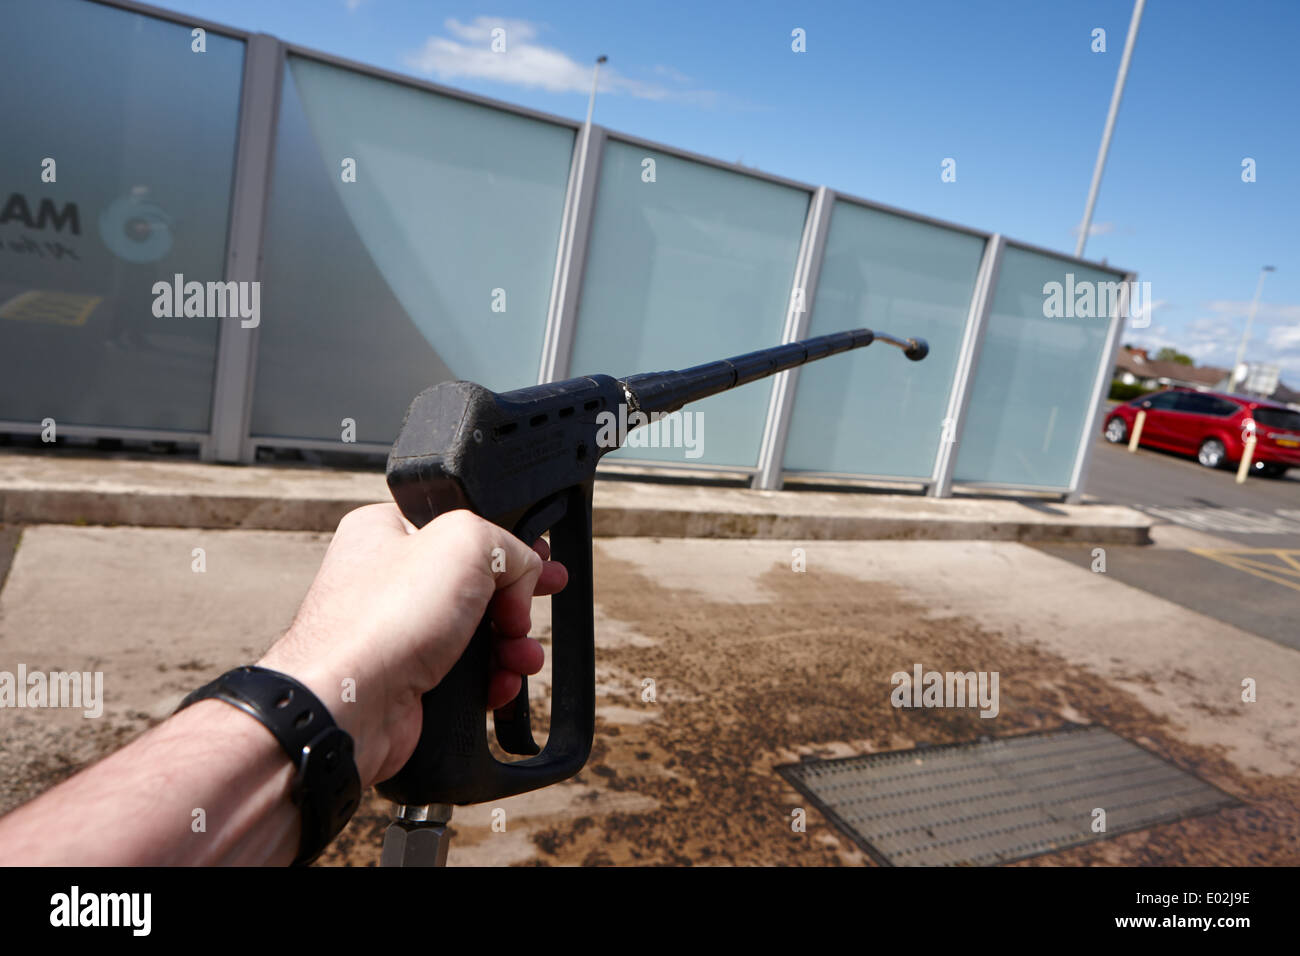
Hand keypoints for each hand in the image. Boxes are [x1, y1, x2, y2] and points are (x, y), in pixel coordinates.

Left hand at [257, 504, 567, 787]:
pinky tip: (500, 685)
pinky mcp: (409, 677)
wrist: (348, 707)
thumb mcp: (464, 542)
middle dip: (516, 601)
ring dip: (511, 645)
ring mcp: (399, 631)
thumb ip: (506, 542)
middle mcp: (390, 579)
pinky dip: (492, 679)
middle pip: (478, 581)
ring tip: (520, 657)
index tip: (540, 561)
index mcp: (389, 531)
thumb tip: (522, 572)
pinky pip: (467, 673)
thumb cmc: (382, 622)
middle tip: (532, 610)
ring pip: (478, 631)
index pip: (464, 526)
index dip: (508, 545)